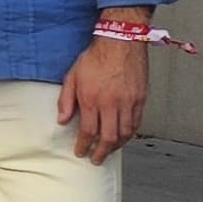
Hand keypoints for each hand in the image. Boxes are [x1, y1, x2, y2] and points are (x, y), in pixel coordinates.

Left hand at [59, 35, 148, 162]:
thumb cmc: (95, 57)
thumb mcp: (72, 77)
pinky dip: (130, 133)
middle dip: (101, 152)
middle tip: (96, 159)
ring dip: (116, 145)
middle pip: (108, 137)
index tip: (80, 152)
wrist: (121, 42)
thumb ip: (66, 101)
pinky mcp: (141, 98)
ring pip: (125, 132)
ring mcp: (129, 102)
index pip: (88, 131)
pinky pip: (137, 122)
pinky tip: (123, 137)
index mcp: (92, 99)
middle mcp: (112, 104)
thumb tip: (62, 121)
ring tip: (109, 150)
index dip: (84, 145)